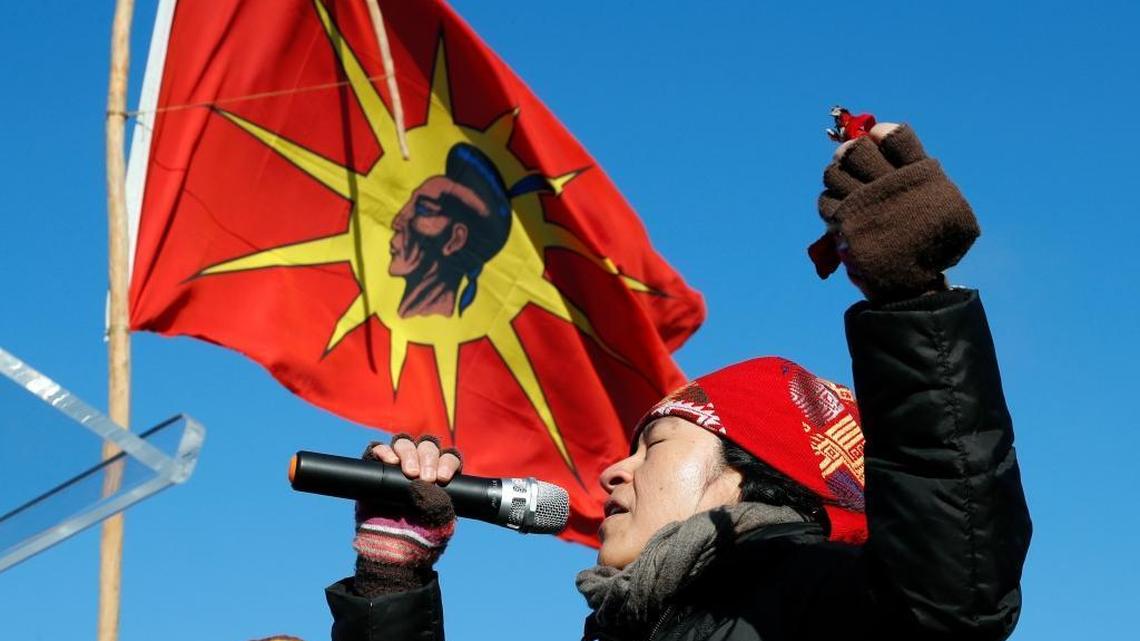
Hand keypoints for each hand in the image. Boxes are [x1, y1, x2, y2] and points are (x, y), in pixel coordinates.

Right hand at [351, 434, 462, 596]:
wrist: (392, 557)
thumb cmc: (421, 541)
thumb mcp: (440, 525)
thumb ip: (439, 504)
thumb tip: (424, 483)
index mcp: (441, 479)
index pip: (448, 458)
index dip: (447, 462)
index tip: (441, 478)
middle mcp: (420, 469)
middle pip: (427, 446)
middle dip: (428, 456)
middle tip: (424, 477)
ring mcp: (396, 469)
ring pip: (404, 444)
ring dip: (408, 451)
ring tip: (408, 471)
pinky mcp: (375, 472)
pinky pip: (377, 451)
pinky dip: (383, 450)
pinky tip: (388, 460)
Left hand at [810, 122, 978, 300]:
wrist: (913, 287)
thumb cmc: (932, 245)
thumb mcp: (946, 210)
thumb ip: (921, 178)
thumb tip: (884, 147)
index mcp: (920, 177)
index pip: (895, 137)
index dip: (882, 134)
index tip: (876, 137)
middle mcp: (890, 188)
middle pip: (857, 150)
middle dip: (851, 151)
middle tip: (853, 158)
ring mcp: (865, 206)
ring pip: (835, 172)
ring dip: (837, 173)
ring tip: (846, 184)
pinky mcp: (846, 226)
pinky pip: (826, 201)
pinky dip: (829, 201)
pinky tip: (840, 208)